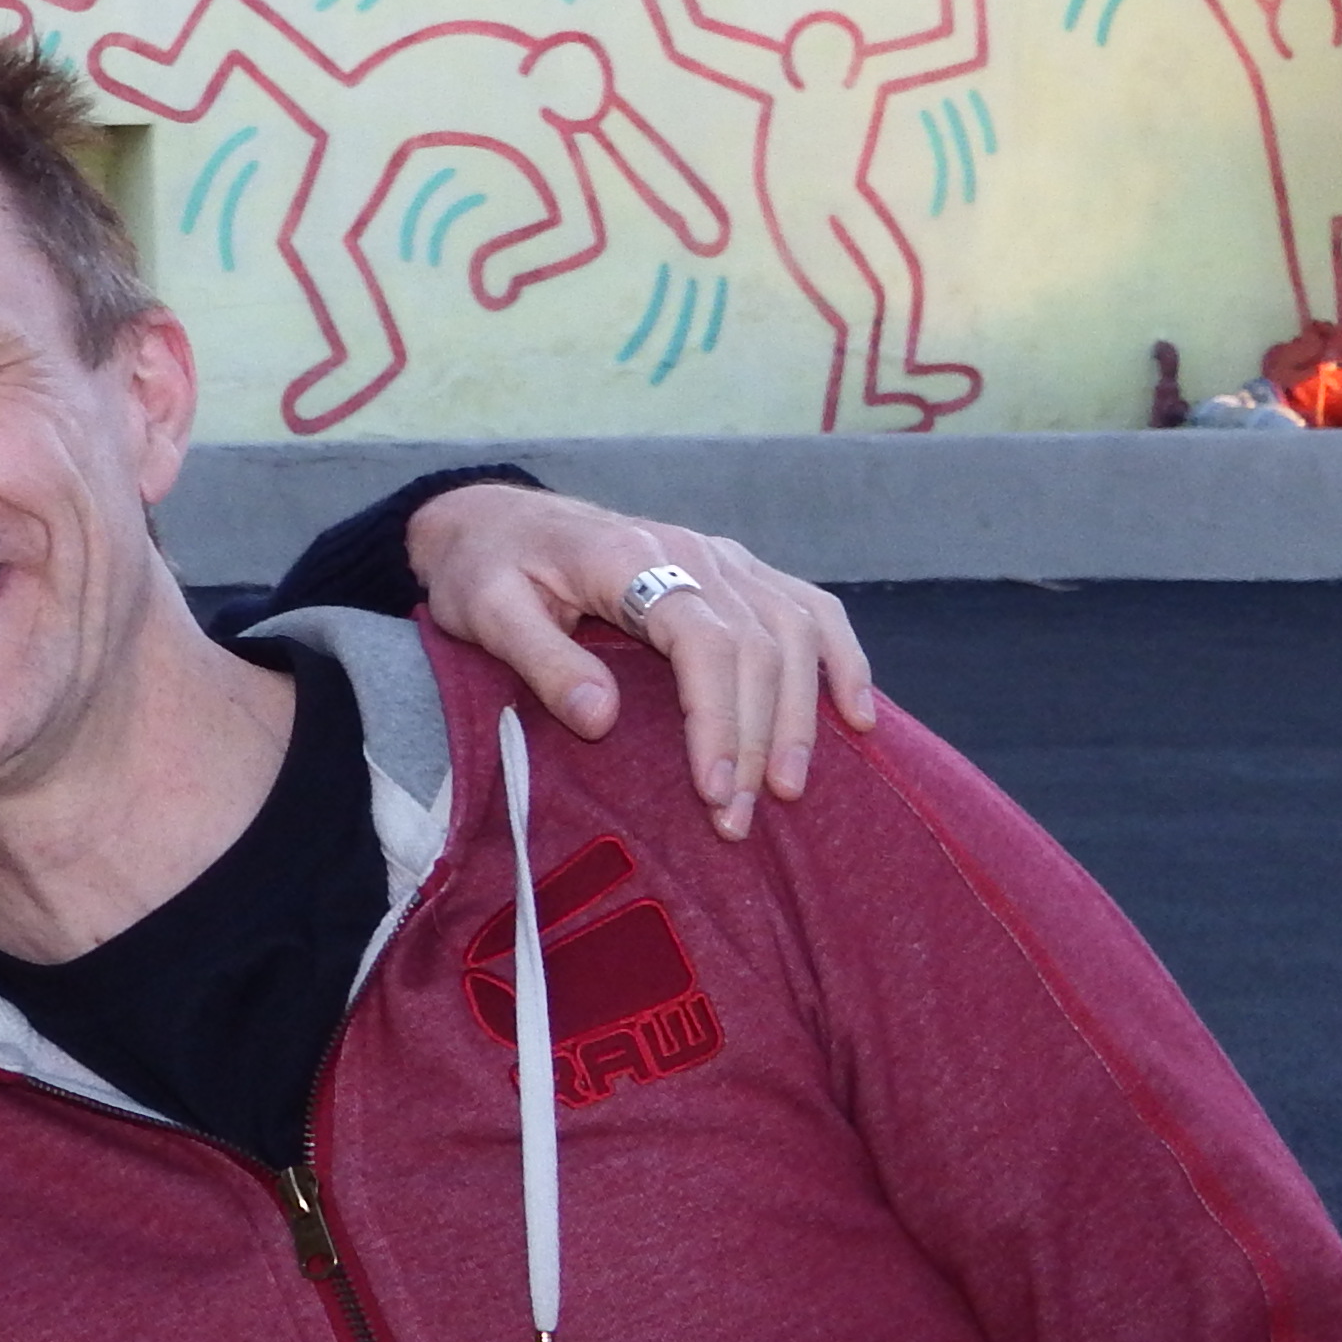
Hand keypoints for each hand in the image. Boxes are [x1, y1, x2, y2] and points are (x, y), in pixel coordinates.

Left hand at [404, 483, 876, 840]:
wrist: (493, 521)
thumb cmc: (484, 569)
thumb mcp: (485, 611)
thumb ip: (541, 660)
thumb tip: (601, 718)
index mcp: (629, 558)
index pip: (704, 642)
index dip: (718, 720)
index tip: (715, 791)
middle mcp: (690, 551)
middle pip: (757, 647)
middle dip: (756, 739)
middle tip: (737, 820)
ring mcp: (720, 557)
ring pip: (794, 632)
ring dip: (801, 715)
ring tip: (788, 789)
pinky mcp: (734, 570)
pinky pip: (809, 608)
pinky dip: (843, 659)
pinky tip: (857, 717)